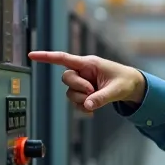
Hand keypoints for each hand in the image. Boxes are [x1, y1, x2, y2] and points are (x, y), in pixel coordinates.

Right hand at [27, 51, 145, 112]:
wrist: (132, 87)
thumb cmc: (125, 81)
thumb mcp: (116, 90)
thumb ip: (101, 98)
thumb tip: (87, 106)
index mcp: (89, 63)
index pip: (63, 59)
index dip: (47, 57)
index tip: (31, 55)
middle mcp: (83, 71)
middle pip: (66, 78)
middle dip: (78, 88)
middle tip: (92, 91)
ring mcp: (83, 82)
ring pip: (70, 92)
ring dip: (81, 99)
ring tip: (97, 98)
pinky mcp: (84, 93)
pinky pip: (75, 102)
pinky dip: (82, 107)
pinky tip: (93, 109)